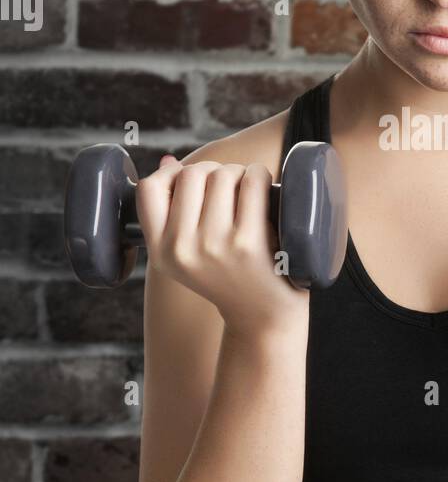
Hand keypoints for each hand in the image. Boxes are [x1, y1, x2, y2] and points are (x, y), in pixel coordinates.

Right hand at [135, 156, 308, 335]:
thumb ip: (172, 212)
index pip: (149, 189)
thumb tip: (168, 162)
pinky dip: (261, 177)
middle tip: (231, 192)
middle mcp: (181, 249)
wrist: (263, 319)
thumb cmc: (229, 277)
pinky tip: (265, 194)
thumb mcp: (187, 256)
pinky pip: (253, 181)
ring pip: (223, 173)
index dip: (172, 175)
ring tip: (248, 196)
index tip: (194, 185)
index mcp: (160, 252)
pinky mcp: (249, 243)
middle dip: (214, 172)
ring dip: (240, 174)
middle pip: (192, 173)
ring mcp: (214, 245)